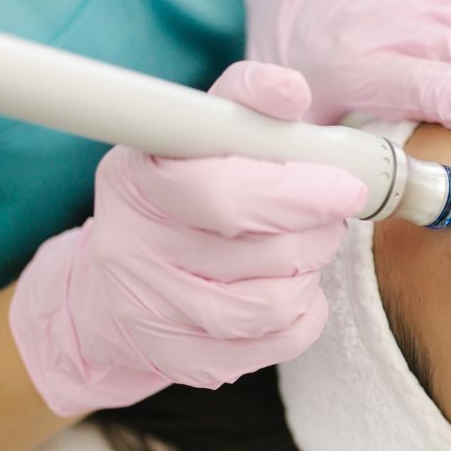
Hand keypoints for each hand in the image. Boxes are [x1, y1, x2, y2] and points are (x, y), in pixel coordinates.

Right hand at [9, 62, 367, 415]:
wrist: (105, 294)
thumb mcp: (190, 140)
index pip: (220, 191)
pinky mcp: (180, 360)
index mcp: (137, 181)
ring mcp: (152, 312)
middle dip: (319, 230)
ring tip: (306, 252)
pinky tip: (293, 292)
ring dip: (310, 274)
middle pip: (262, 252)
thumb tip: (288, 91)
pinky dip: (304, 315)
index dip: (295, 191)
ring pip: (273, 304)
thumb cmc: (173, 202)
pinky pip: (276, 344)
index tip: (345, 187)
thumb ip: (241, 107)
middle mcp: (132, 248)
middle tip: (333, 213)